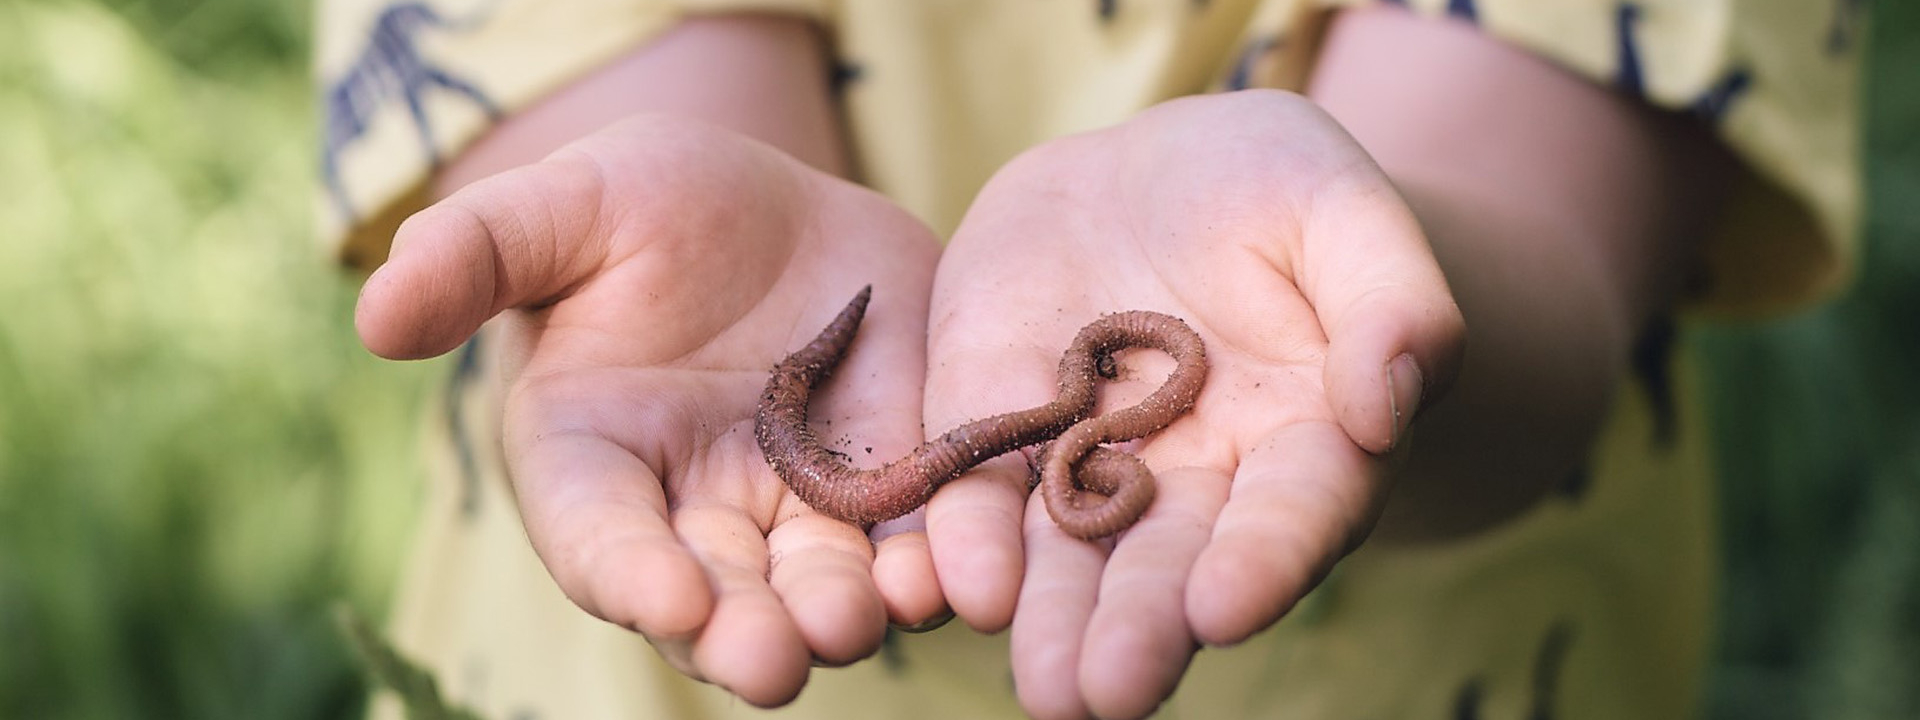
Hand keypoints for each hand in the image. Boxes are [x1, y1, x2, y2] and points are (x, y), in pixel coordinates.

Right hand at [355, 115, 940, 706]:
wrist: (781, 208)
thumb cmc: (645, 206)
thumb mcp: (562, 206)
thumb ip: (474, 254)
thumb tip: (374, 313)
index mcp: (591, 460)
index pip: (597, 536)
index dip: (626, 574)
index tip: (663, 599)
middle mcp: (690, 513)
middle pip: (710, 598)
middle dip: (739, 633)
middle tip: (771, 658)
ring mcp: (796, 513)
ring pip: (815, 591)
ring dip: (839, 616)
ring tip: (866, 615)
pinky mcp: (892, 489)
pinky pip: (913, 546)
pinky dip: (934, 568)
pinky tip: (955, 574)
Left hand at [914, 90, 1464, 718]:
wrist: (1151, 172)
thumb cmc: (1276, 190)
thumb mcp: (1343, 212)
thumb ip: (1391, 304)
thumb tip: (1388, 404)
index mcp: (1300, 442)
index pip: (1289, 512)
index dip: (1261, 559)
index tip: (1224, 607)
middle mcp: (1191, 480)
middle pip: (1167, 564)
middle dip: (1137, 626)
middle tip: (1106, 692)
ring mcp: (1084, 459)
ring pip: (1066, 552)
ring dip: (1050, 617)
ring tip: (1044, 684)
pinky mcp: (993, 421)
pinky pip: (975, 487)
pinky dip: (966, 538)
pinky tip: (958, 584)